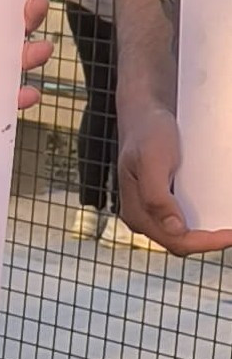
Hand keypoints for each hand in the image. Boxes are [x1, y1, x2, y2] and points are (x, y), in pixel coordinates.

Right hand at [119, 98, 231, 255]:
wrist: (145, 115)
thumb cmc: (147, 133)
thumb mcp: (152, 160)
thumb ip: (157, 196)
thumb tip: (174, 228)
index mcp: (136, 213)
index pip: (176, 241)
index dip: (207, 243)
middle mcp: (142, 217)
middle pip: (182, 242)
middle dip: (211, 240)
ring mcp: (152, 211)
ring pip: (185, 234)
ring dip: (209, 233)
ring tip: (229, 223)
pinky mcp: (162, 202)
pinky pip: (186, 221)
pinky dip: (204, 221)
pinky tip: (218, 213)